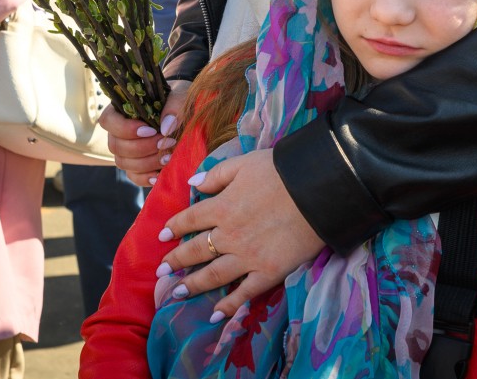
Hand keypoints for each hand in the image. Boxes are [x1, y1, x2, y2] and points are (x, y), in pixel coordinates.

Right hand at [99, 81, 189, 186]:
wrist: (189, 113)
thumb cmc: (179, 99)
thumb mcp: (181, 93)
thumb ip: (175, 104)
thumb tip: (165, 127)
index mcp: (122, 109)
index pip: (108, 121)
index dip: (125, 129)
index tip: (151, 130)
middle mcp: (119, 131)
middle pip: (116, 146)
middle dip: (142, 148)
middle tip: (167, 142)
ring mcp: (126, 151)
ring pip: (123, 162)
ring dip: (146, 163)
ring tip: (169, 156)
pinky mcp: (136, 166)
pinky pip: (133, 177)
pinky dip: (146, 178)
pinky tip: (160, 174)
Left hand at [157, 148, 324, 320]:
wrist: (314, 189)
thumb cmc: (279, 171)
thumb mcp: (243, 163)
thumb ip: (216, 174)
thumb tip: (192, 184)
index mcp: (222, 206)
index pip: (190, 219)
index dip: (174, 226)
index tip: (162, 235)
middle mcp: (229, 235)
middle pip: (196, 250)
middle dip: (176, 260)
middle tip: (162, 271)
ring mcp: (247, 257)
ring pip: (213, 275)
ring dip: (193, 285)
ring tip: (177, 292)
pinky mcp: (267, 273)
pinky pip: (244, 293)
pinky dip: (229, 306)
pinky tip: (216, 314)